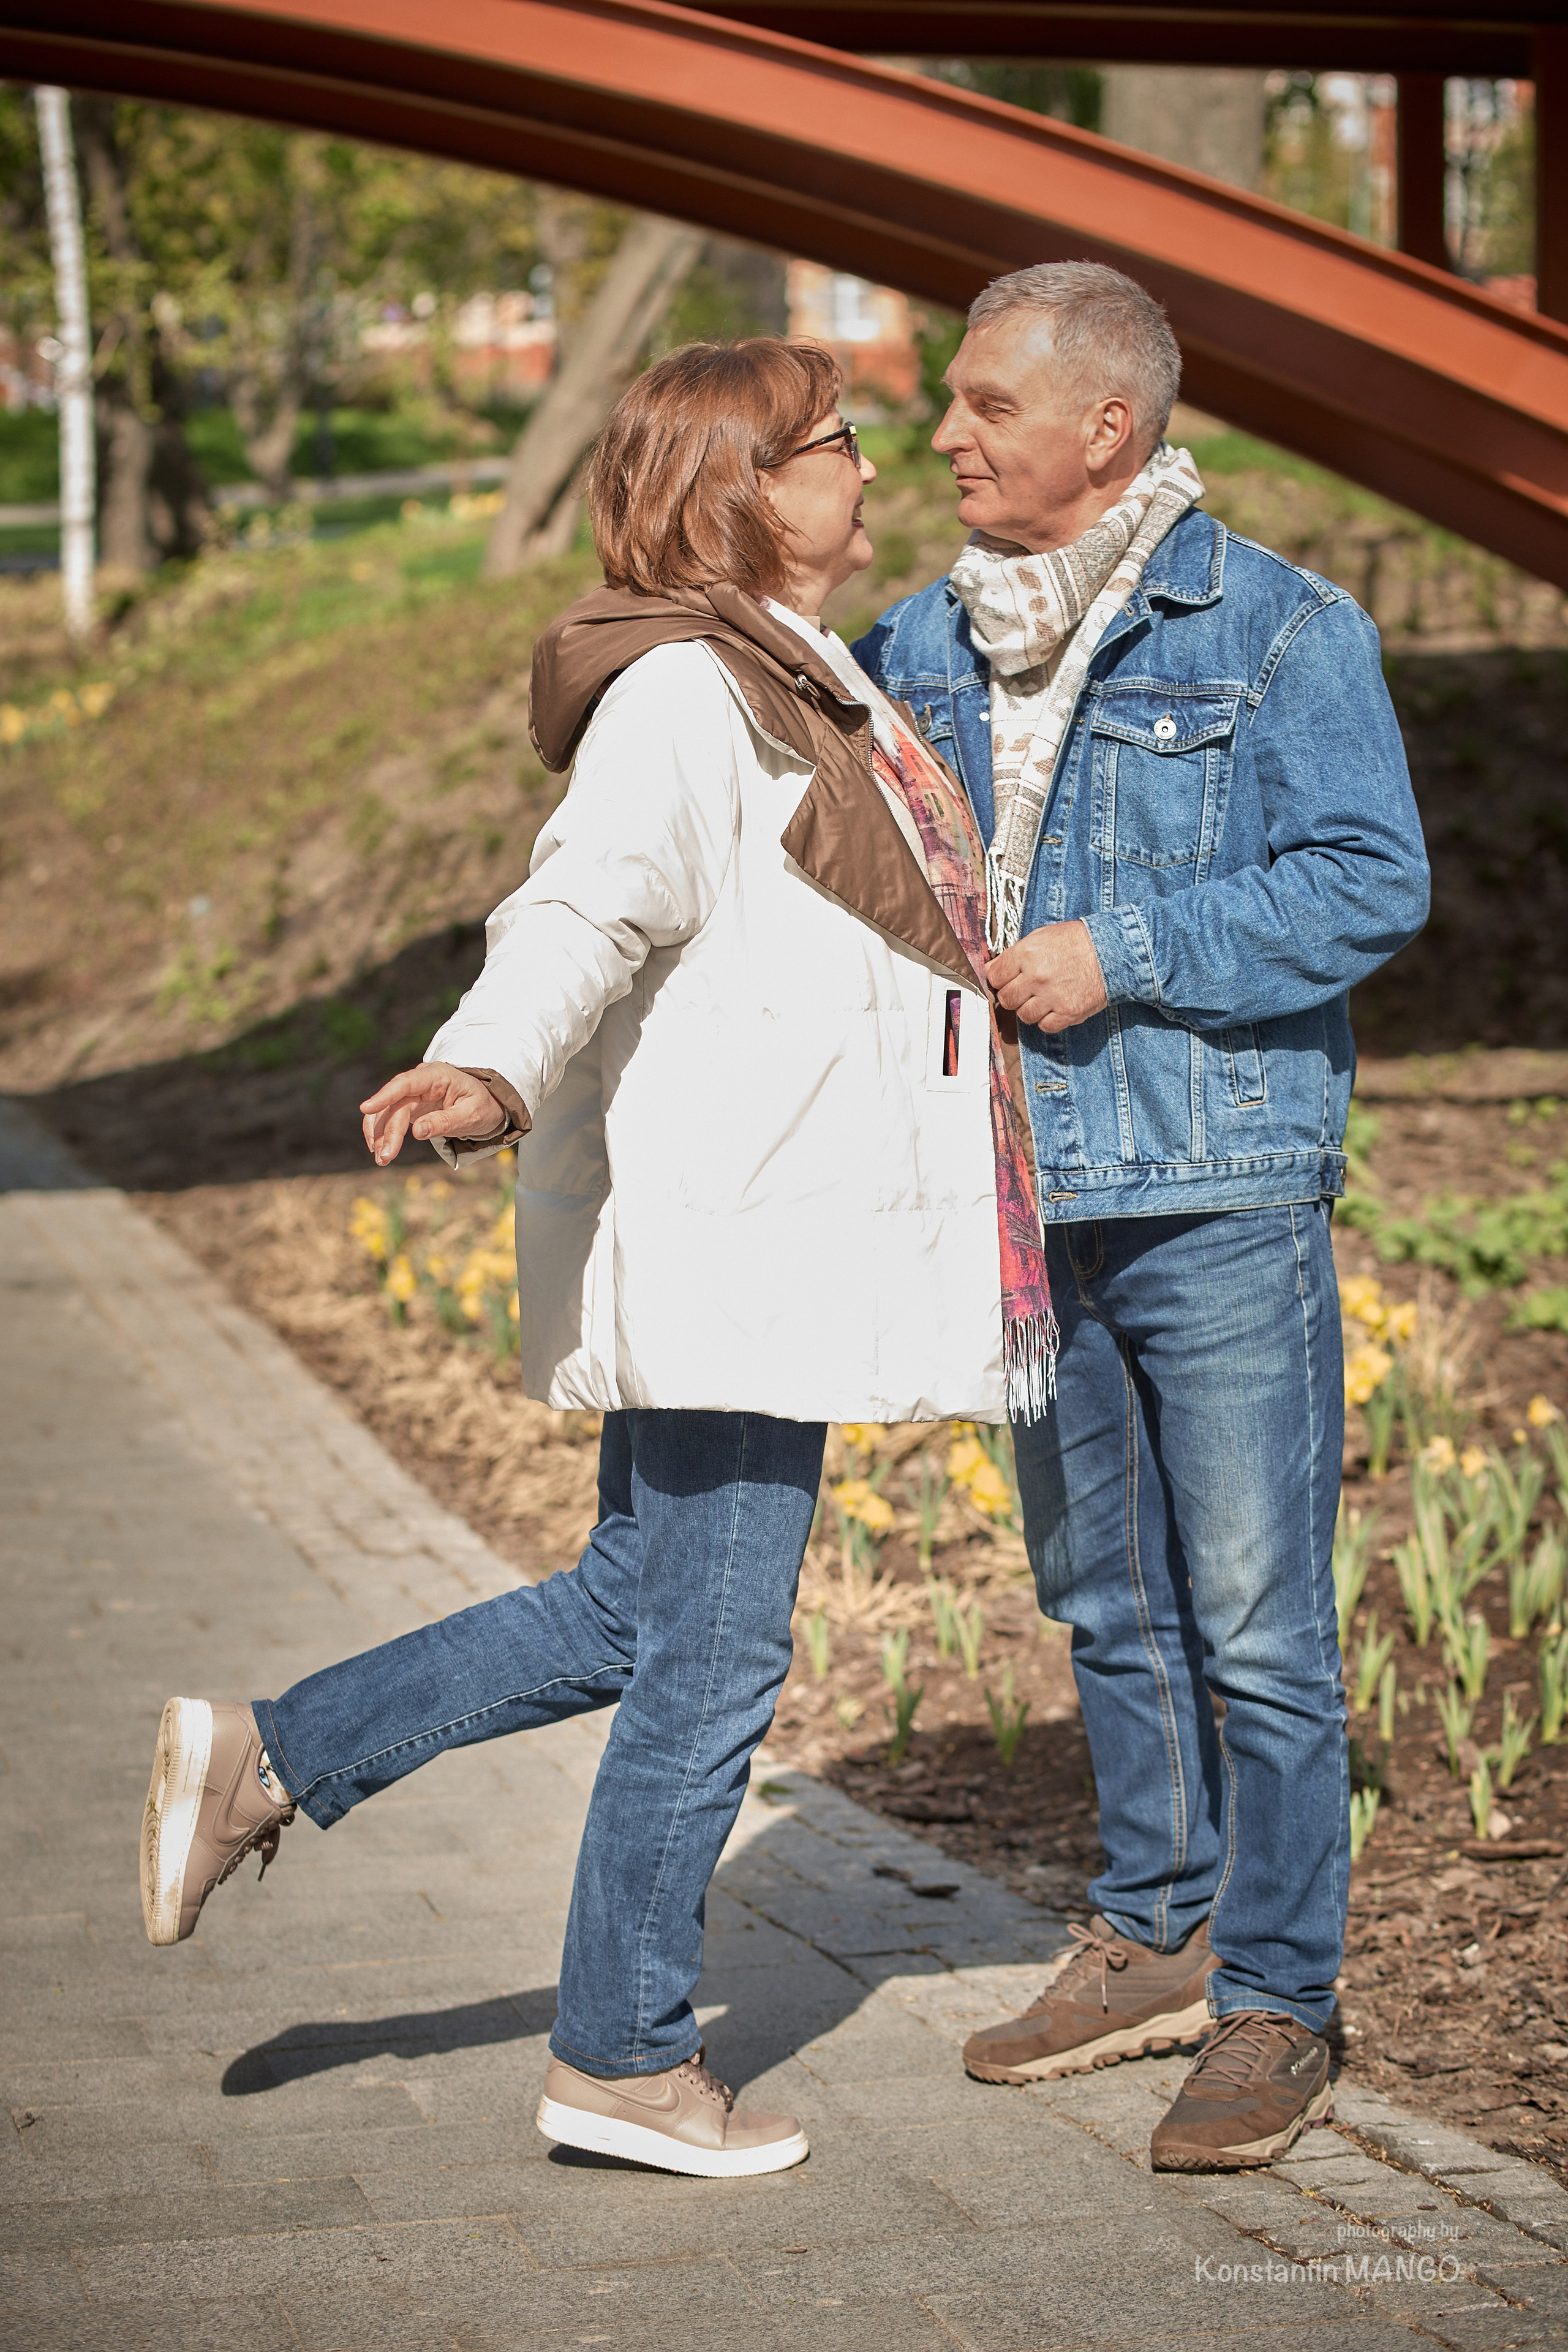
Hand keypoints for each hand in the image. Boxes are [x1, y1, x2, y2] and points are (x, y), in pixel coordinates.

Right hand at [359, 1063, 505, 1165]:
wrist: (487, 1104)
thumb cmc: (482, 1105)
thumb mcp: (471, 1115)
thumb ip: (445, 1121)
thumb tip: (417, 1132)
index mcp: (437, 1075)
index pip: (405, 1083)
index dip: (385, 1095)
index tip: (366, 1108)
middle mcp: (420, 1081)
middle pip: (395, 1105)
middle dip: (387, 1131)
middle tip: (385, 1157)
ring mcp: (413, 1094)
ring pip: (387, 1112)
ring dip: (380, 1135)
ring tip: (382, 1159)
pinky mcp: (409, 1106)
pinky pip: (390, 1118)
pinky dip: (383, 1134)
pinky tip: (380, 1150)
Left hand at [985, 920, 1108, 1034]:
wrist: (1113, 951)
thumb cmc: (1077, 941)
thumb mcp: (1042, 936)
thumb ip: (1015, 953)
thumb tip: (993, 969)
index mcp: (1026, 954)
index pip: (995, 977)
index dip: (1000, 979)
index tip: (1007, 979)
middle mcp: (1036, 976)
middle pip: (1007, 999)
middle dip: (1013, 995)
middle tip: (1026, 989)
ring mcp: (1052, 997)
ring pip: (1024, 1016)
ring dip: (1031, 1009)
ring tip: (1044, 997)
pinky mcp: (1068, 1013)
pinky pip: (1045, 1026)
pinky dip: (1048, 1020)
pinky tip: (1056, 1006)